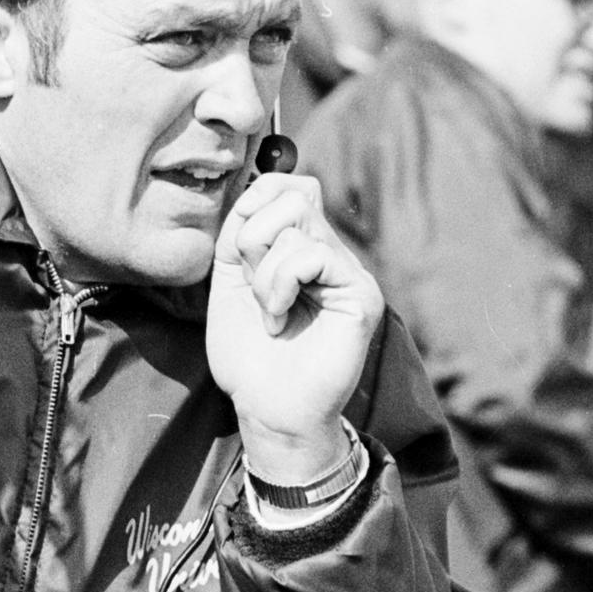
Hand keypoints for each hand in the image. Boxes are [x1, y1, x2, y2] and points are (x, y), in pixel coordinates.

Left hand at [206, 172, 383, 481]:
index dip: (252, 202)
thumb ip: (240, 230)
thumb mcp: (230, 278)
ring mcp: (349, 271)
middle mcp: (330, 252)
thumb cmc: (247, 352)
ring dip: (263, 270)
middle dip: (252, 234)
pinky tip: (278, 319)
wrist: (266, 408)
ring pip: (298, 220)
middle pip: (294, 191)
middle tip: (251, 282)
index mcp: (299, 246)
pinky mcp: (362, 293)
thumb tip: (255, 183)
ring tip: (268, 310)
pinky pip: (312, 254)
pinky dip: (280, 285)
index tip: (237, 253)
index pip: (287, 184)